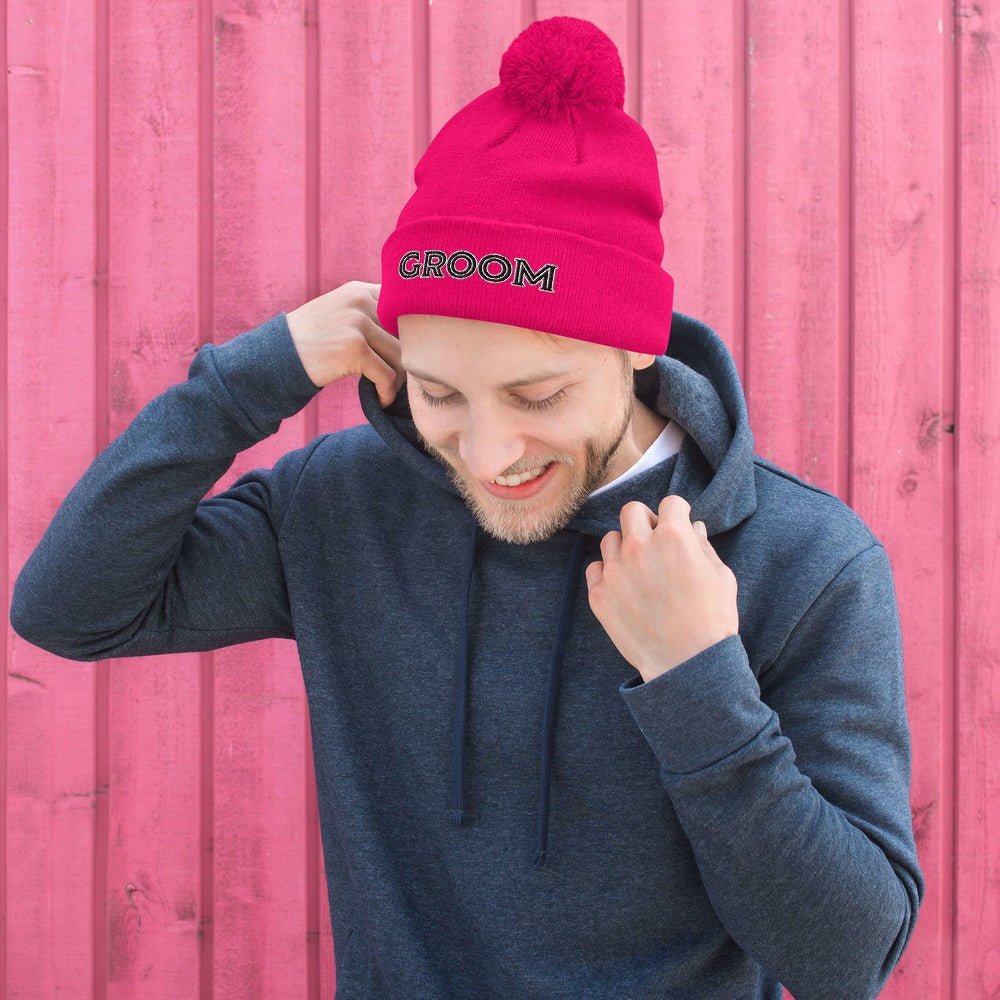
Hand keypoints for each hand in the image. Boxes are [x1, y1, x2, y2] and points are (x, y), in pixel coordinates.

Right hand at [286, 280, 404, 406]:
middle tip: (396, 380)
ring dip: (397, 380)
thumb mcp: (338, 314)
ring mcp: (357, 323)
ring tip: (386, 390)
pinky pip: (387, 376)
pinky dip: (387, 392)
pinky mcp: (354, 349)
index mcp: (359, 291)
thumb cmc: (311, 341)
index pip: (403, 310)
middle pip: (405, 335)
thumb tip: (412, 333)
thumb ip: (368, 314)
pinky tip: (379, 399)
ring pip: (400, 356)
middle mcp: (360, 301)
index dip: (410, 336)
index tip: (405, 356)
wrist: (277, 357)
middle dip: (405, 362)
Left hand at [584, 495, 738, 681]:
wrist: (687, 665)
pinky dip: (607, 573)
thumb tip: (693, 528)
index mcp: (673, 537)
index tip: (678, 525)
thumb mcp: (721, 577)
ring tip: (638, 569)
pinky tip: (623, 587)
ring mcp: (616, 571)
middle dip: (645, 521)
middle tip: (654, 542)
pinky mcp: (599, 595)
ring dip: (624, 547)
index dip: (677, 513)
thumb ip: (703, 546)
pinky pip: (595, 569)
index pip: (670, 503)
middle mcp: (639, 547)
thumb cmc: (712, 621)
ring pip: (610, 539)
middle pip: (631, 511)